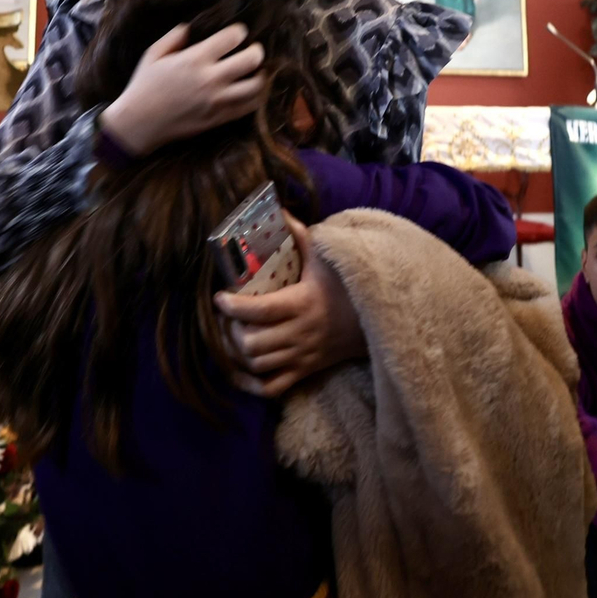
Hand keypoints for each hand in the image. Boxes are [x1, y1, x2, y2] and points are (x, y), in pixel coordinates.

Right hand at [99, 22, 264, 156]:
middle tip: (254, 50)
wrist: (139, 124)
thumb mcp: (153, 54)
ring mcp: (217, 101)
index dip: (240, 31)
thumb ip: (174, 37)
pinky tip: (251, 91)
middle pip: (252, 60)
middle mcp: (210, 79)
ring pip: (256, 86)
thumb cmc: (143, 86)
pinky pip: (249, 107)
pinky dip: (256, 97)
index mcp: (194, 59)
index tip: (239, 32)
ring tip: (257, 72)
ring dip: (261, 76)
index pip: (232, 38)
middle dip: (257, 51)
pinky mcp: (219, 119)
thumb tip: (191, 27)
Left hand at [214, 216, 365, 397]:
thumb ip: (300, 235)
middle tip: (225, 317)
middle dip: (231, 331)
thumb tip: (278, 209)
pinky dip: (250, 382)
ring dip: (236, 353)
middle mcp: (301, 334)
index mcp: (303, 304)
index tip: (219, 297)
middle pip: (252, 344)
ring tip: (231, 334)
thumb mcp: (326, 256)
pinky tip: (238, 367)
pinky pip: (271, 388)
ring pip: (257, 366)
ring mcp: (303, 356)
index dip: (234, 307)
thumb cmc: (345, 285)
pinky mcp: (305, 371)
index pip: (261, 310)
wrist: (376, 320)